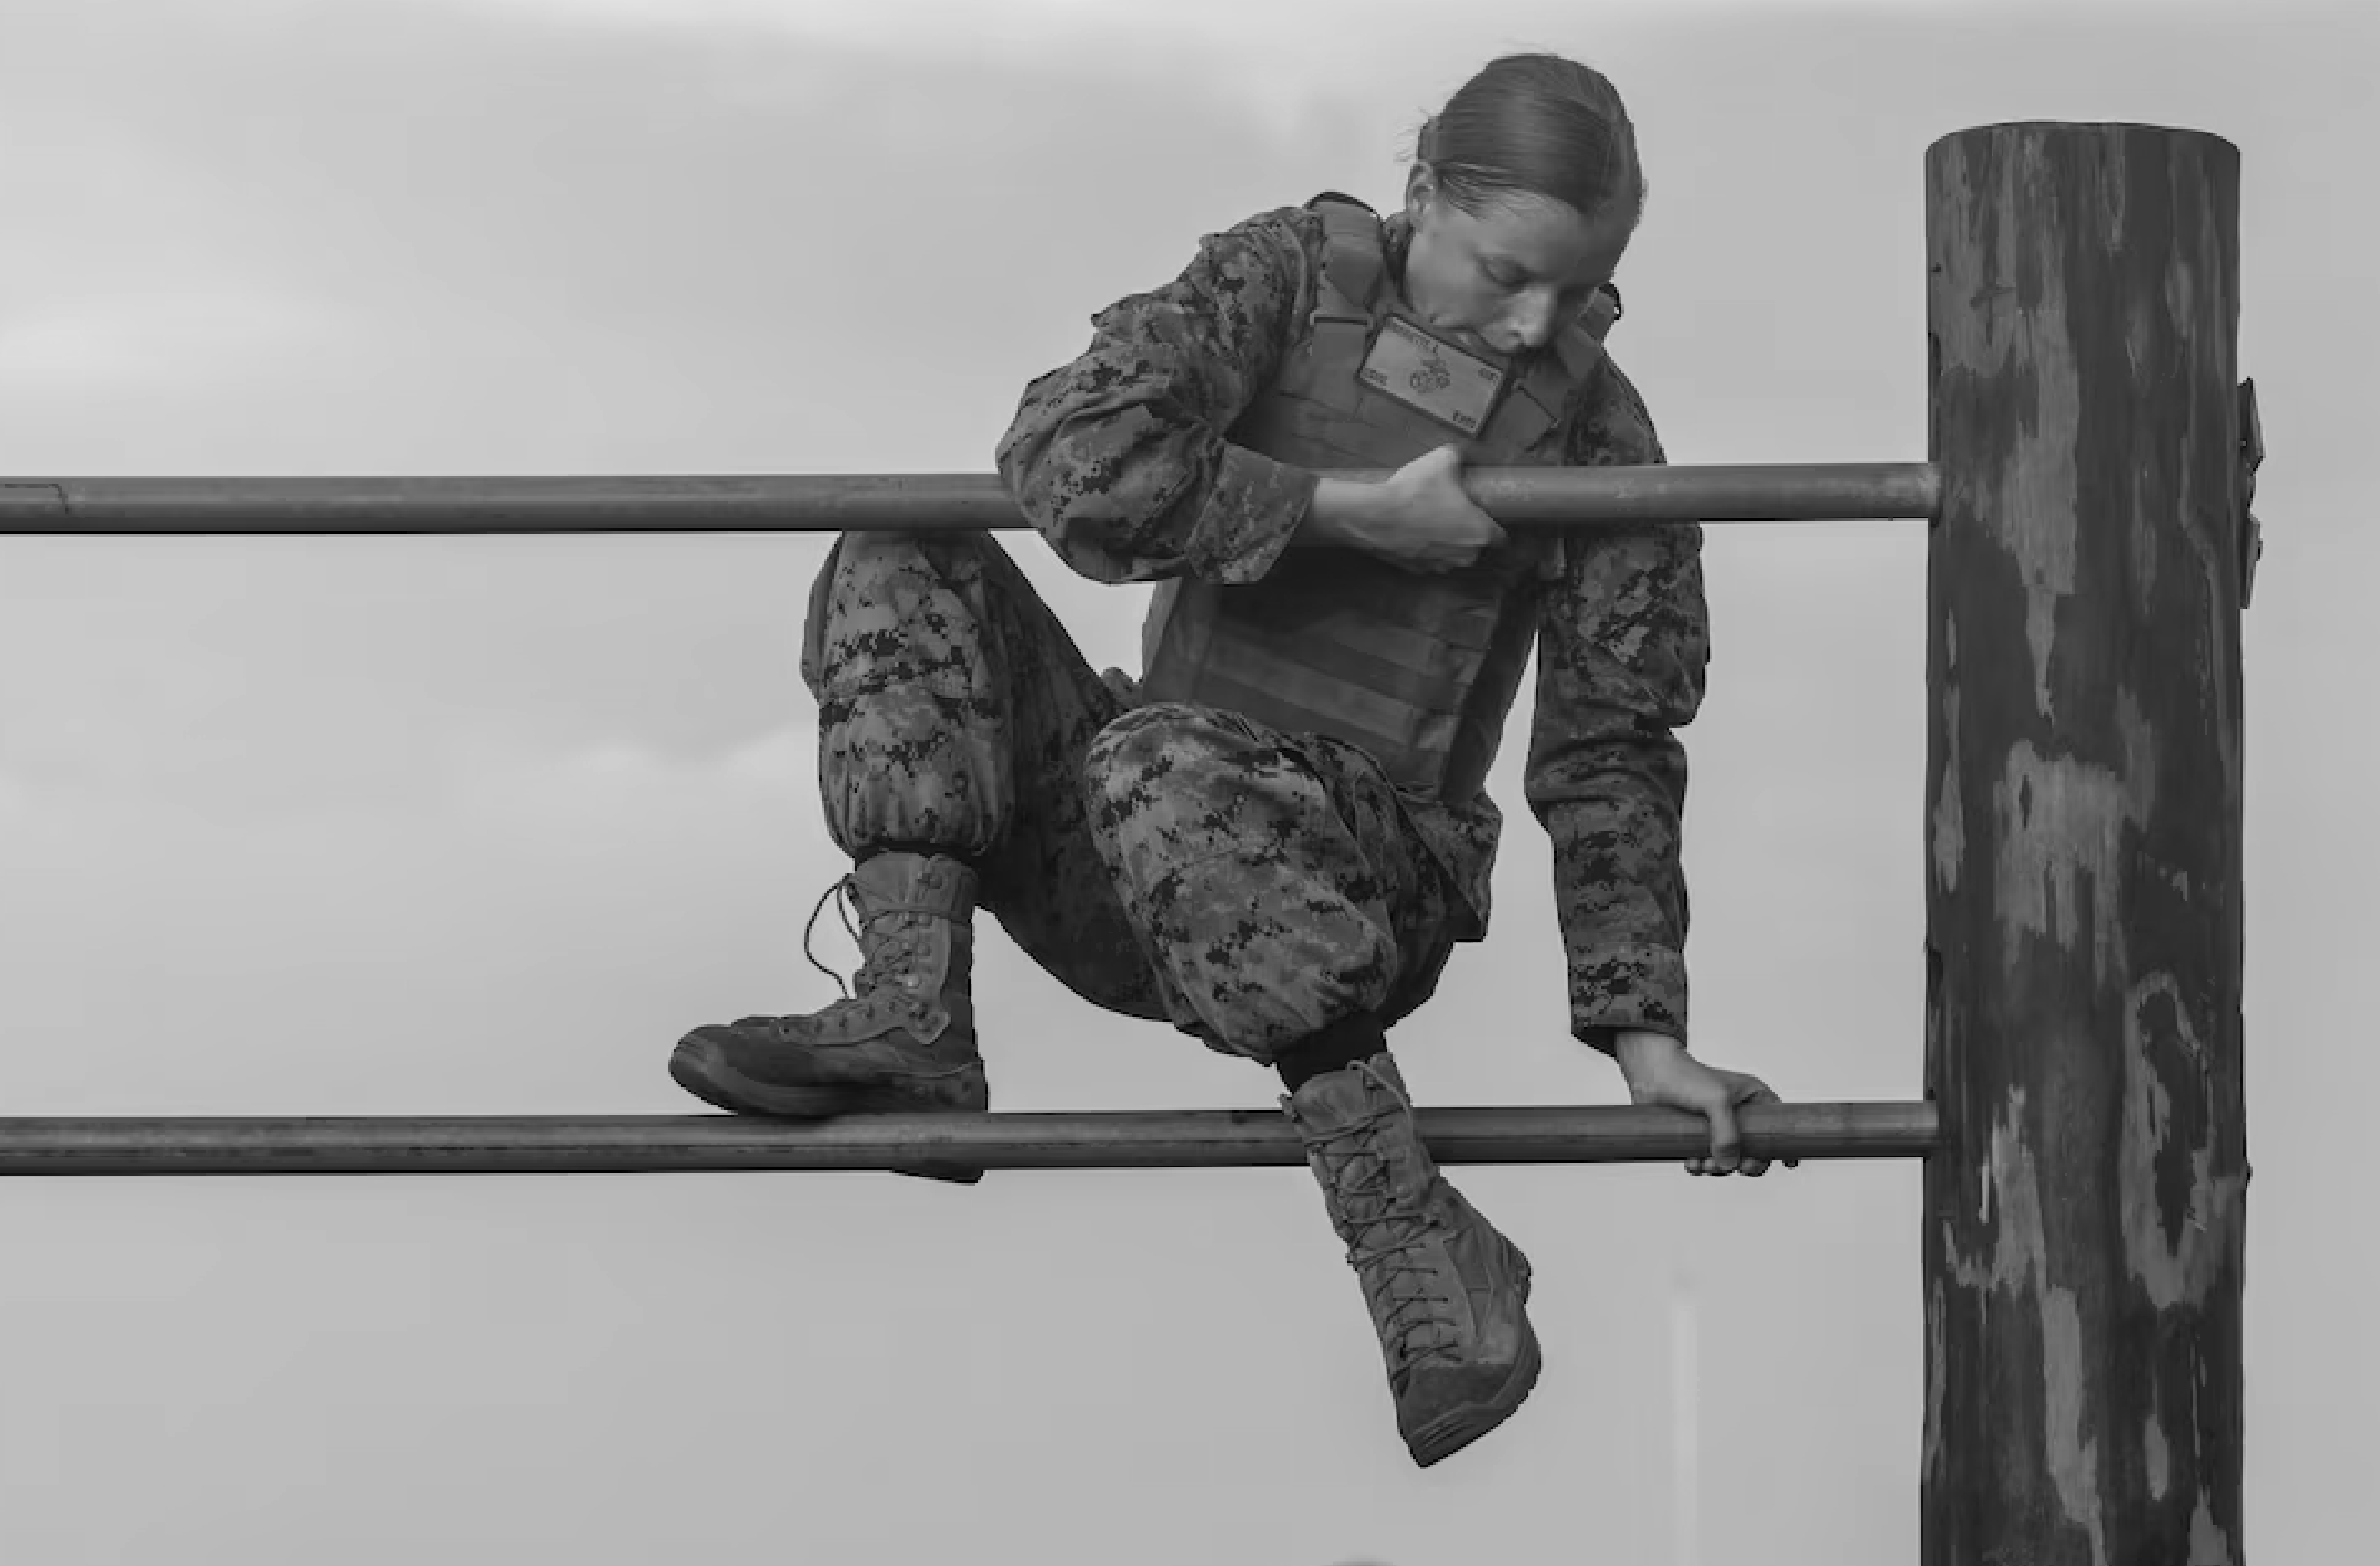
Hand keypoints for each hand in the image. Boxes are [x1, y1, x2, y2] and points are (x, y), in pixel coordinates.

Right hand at [1308, 444, 1506, 573]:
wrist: (1374, 516)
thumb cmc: (1414, 492)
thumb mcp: (1442, 460)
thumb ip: (1460, 455)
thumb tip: (1464, 452)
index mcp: (1480, 533)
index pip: (1501, 537)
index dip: (1493, 523)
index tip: (1482, 512)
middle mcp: (1465, 555)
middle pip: (1476, 546)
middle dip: (1467, 531)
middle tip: (1452, 510)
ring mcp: (1440, 566)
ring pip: (1452, 555)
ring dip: (1446, 541)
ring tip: (1429, 519)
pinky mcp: (1417, 571)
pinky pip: (1428, 559)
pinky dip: (1424, 548)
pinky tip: (1412, 531)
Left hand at [1611, 1030, 1795, 1177]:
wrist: (1650, 1074)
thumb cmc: (1687, 1077)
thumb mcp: (1716, 1101)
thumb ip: (1727, 1134)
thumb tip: (1730, 1166)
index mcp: (1754, 1099)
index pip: (1778, 1124)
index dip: (1784, 1145)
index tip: (1787, 1163)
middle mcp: (1739, 1114)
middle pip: (1756, 1150)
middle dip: (1748, 1164)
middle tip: (1740, 1169)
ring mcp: (1717, 1127)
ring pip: (1729, 1159)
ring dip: (1719, 1168)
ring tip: (1703, 1164)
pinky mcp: (1697, 1136)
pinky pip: (1706, 1160)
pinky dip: (1701, 1166)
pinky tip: (1691, 1164)